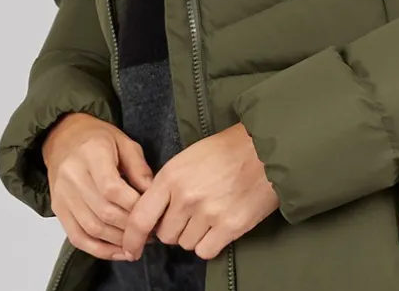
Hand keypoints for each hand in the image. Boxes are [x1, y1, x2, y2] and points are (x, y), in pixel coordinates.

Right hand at [43, 112, 153, 260]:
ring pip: (90, 228)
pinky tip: (118, 252)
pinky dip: (98, 249)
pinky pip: (77, 237)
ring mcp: (63, 195)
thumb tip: (154, 195)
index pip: (112, 188)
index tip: (153, 211)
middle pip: (103, 211)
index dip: (133, 204)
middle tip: (151, 231)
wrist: (63, 137)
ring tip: (139, 243)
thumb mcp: (125, 142)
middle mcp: (73, 176)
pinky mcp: (58, 209)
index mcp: (92, 153)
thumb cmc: (98, 137)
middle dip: (129, 226)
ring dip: (117, 241)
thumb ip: (139, 168)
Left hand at [122, 123, 278, 260]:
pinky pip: (206, 251)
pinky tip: (220, 224)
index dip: (132, 237)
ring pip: (186, 243)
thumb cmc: (229, 148)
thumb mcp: (189, 156)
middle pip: (165, 234)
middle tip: (191, 212)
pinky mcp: (230, 226)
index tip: (132, 247)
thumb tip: (154, 213)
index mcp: (172, 175)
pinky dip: (211, 243)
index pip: (140, 218)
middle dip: (175, 227)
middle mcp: (187, 197)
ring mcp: (209, 213)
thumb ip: (168, 184)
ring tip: (212, 211)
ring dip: (194, 234)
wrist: (267, 147)